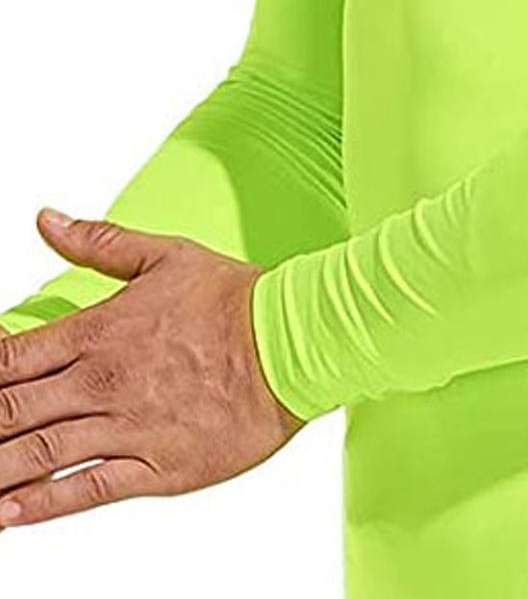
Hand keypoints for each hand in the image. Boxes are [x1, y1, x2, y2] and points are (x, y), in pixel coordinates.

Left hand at [0, 210, 301, 526]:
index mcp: (99, 330)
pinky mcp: (156, 467)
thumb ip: (99, 241)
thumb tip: (45, 219)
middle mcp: (102, 382)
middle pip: (8, 412)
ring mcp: (127, 428)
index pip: (8, 358)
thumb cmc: (236, 300)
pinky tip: (7, 514)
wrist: (294, 342)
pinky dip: (37, 505)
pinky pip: (83, 491)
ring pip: (35, 456)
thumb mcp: (166, 255)